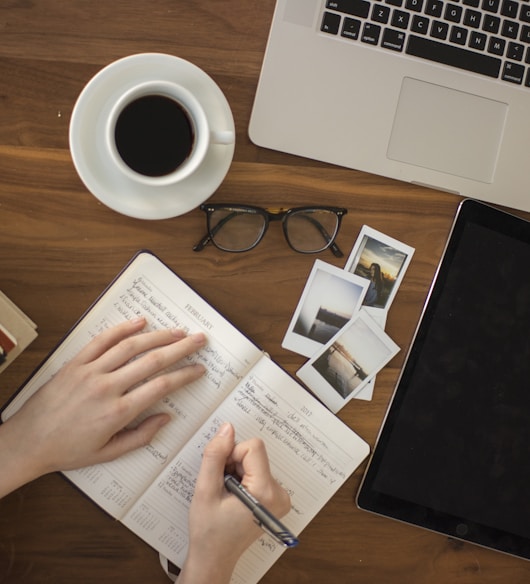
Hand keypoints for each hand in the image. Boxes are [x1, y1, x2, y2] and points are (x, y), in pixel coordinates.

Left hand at [0, 318, 205, 496]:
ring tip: (177, 331)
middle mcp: (106, 387)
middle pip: (152, 360)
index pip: (161, 386)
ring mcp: (90, 371)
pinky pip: (102, 340)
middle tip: (199, 340)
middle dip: (181, 348)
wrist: (28, 442)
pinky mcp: (76, 363)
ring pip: (131, 346)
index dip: (184, 375)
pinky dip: (122, 328)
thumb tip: (166, 418)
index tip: (198, 369)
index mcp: (117, 412)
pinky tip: (140, 322)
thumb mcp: (108, 453)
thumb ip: (141, 436)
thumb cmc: (67, 450)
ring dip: (158, 336)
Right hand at [178, 422, 290, 583]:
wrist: (214, 558)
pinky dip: (243, 478)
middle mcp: (279, 493)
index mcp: (266, 492)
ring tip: (227, 495)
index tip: (221, 475)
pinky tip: (234, 497)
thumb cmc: (209, 531)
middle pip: (255, 454)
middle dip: (233, 464)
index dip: (231, 455)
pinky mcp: (275, 498)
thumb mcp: (205, 490)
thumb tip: (227, 428)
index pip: (253, 447)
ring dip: (237, 471)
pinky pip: (258, 471)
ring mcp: (280, 497)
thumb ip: (215, 456)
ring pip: (255, 461)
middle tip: (222, 488)